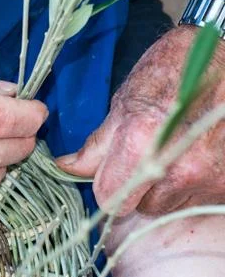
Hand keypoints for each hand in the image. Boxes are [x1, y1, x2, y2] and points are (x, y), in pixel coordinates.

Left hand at [57, 27, 224, 215]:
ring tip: (173, 152)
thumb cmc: (173, 69)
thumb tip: (68, 167)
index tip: (111, 174)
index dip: (106, 187)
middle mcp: (177, 169)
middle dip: (136, 187)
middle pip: (139, 206)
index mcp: (142, 144)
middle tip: (146, 156)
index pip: (109, 199)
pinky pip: (196, 201)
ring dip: (164, 188)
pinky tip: (194, 155)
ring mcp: (208, 179)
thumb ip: (97, 144)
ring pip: (168, 205)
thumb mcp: (125, 100)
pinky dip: (191, 186)